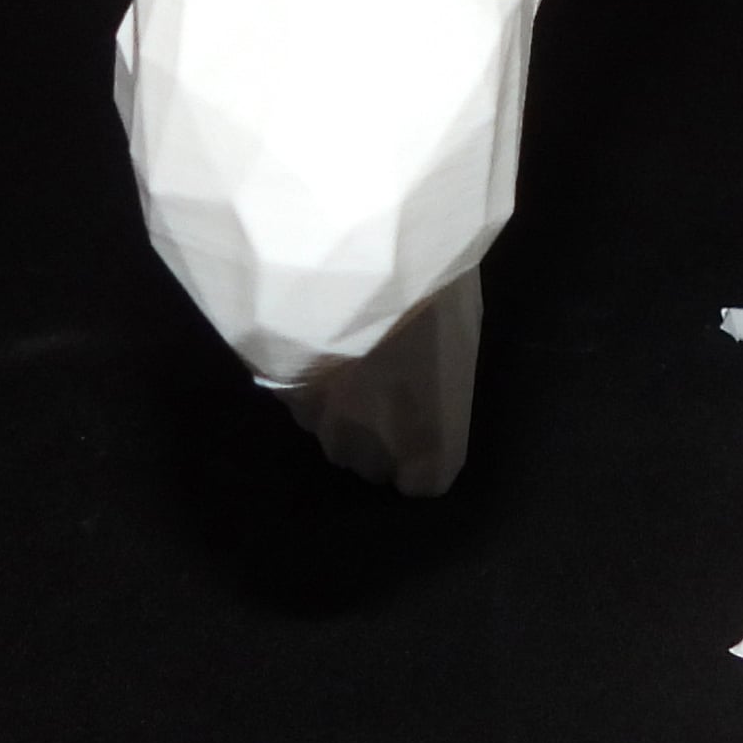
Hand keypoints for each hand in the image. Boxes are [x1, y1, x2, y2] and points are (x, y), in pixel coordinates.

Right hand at [264, 266, 481, 497]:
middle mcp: (368, 449)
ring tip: (349, 349)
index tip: (425, 410)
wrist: (346, 262)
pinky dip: (309, 377)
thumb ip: (446, 376)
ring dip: (340, 403)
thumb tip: (433, 377)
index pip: (425, 480)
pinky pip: (301, 399)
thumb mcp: (463, 330)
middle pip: (374, 459)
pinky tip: (318, 335)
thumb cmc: (428, 295)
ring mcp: (319, 426)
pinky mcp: (280, 395)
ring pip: (332, 431)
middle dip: (380, 426)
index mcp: (426, 441)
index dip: (425, 447)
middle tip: (386, 370)